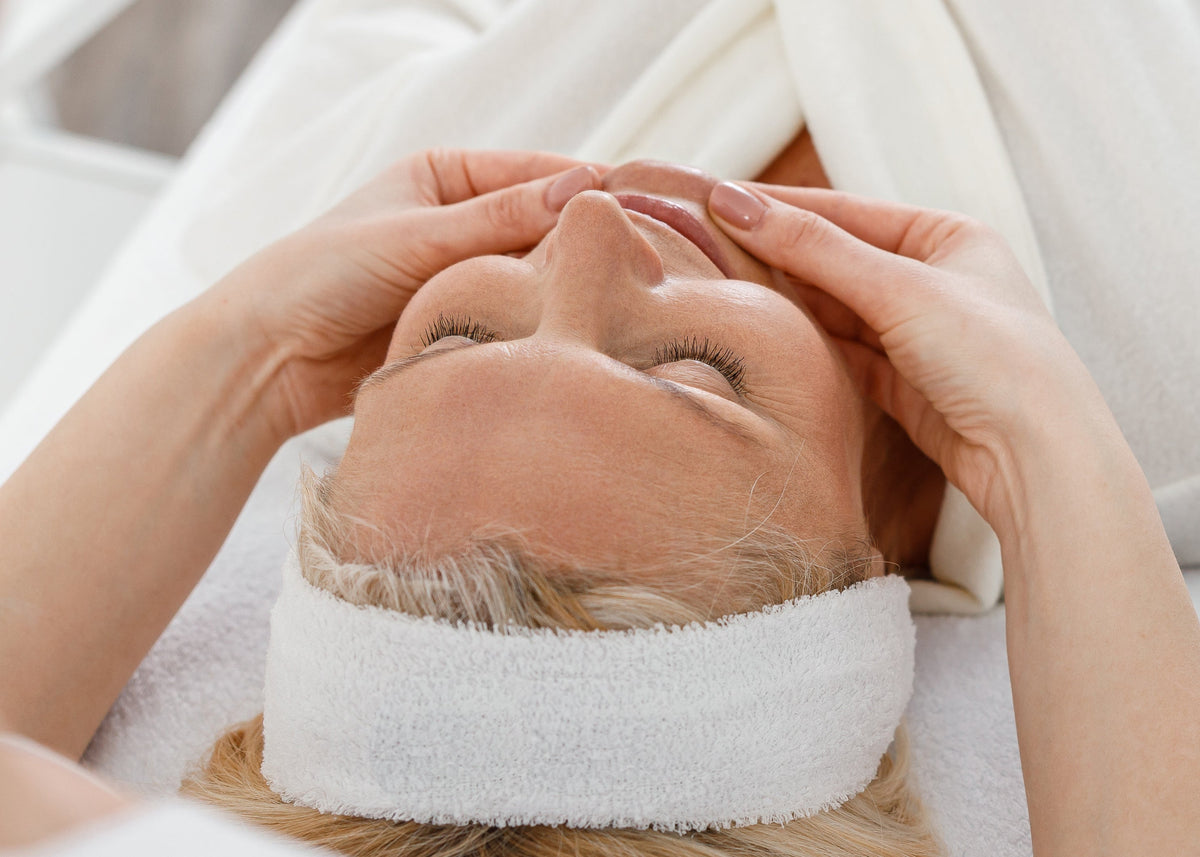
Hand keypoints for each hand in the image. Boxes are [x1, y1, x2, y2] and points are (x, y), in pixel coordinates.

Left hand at [208, 150, 601, 436]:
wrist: (269, 356)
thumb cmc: (323, 273)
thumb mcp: (416, 235)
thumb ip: (500, 218)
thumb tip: (584, 187)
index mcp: (446, 176)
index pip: (536, 173)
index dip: (587, 192)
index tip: (639, 214)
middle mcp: (461, 222)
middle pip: (543, 227)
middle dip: (580, 246)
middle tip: (639, 266)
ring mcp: (464, 276)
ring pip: (533, 278)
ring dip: (560, 291)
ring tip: (609, 305)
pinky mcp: (463, 324)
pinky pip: (514, 321)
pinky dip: (538, 328)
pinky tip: (568, 338)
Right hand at [706, 181, 1092, 531]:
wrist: (1036, 458)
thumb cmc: (994, 357)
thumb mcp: (900, 288)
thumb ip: (814, 248)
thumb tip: (738, 204)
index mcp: (948, 237)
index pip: (847, 212)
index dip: (781, 208)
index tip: (717, 202)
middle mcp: (934, 281)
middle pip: (837, 261)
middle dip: (778, 258)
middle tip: (707, 248)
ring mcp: (918, 335)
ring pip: (836, 311)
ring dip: (789, 304)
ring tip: (725, 291)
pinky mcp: (903, 385)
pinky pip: (843, 354)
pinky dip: (808, 347)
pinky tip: (769, 337)